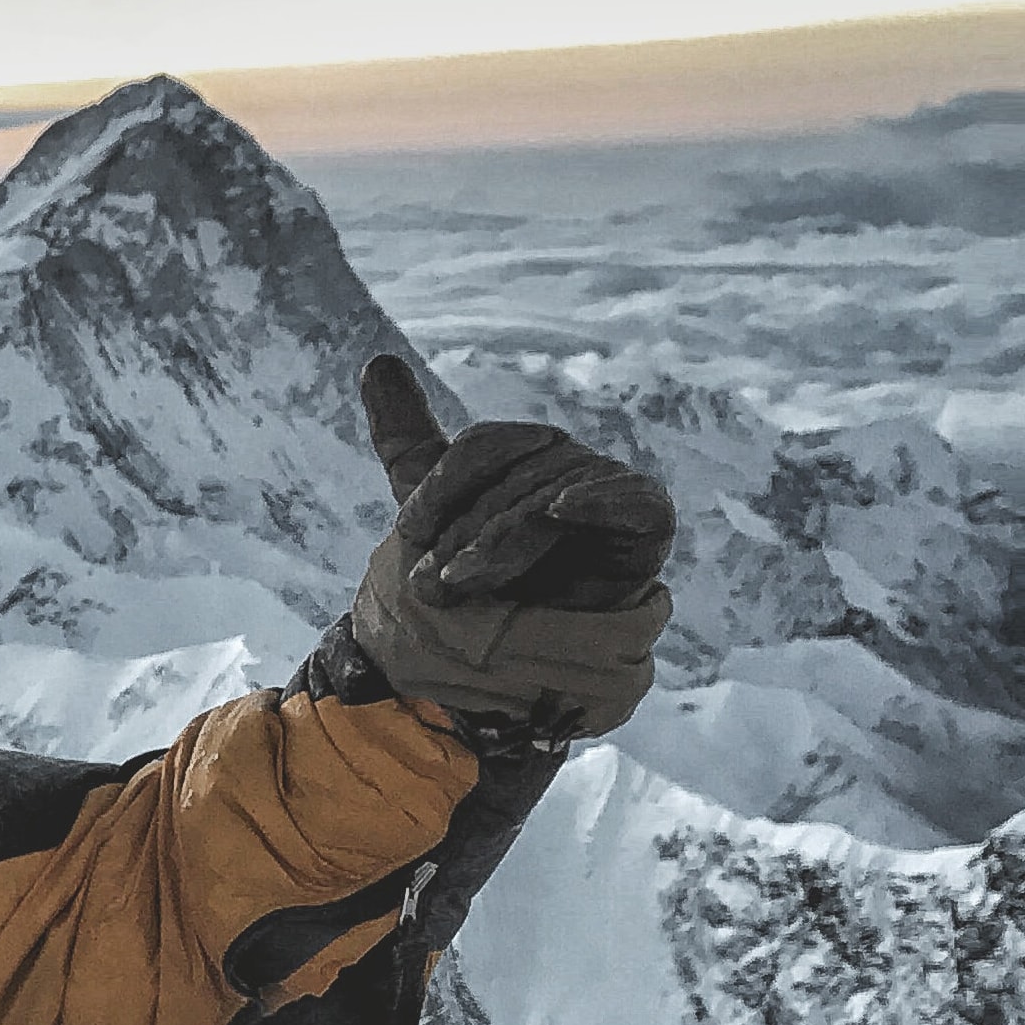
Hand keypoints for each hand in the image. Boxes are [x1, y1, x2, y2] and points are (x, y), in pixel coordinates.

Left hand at [333, 355, 675, 740]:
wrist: (517, 663)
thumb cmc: (479, 584)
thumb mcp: (432, 509)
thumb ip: (409, 439)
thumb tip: (377, 361)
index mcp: (521, 454)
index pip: (481, 445)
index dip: (441, 488)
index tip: (408, 534)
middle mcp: (566, 463)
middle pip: (513, 473)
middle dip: (465, 531)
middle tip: (435, 584)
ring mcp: (609, 490)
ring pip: (550, 495)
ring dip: (501, 543)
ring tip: (470, 585)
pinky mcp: (648, 524)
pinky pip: (631, 499)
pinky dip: (597, 500)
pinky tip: (562, 509)